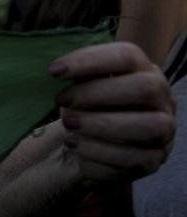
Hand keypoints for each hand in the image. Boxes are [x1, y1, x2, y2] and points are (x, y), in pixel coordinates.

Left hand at [52, 41, 174, 183]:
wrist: (92, 145)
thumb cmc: (87, 106)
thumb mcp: (82, 86)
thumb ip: (76, 76)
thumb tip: (57, 70)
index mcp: (143, 71)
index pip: (127, 56)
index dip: (90, 60)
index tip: (54, 71)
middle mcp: (162, 99)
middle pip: (144, 87)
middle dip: (97, 93)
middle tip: (61, 100)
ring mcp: (163, 132)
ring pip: (149, 126)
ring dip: (101, 124)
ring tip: (68, 125)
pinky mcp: (152, 161)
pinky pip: (134, 159)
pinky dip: (98, 152)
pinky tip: (75, 145)